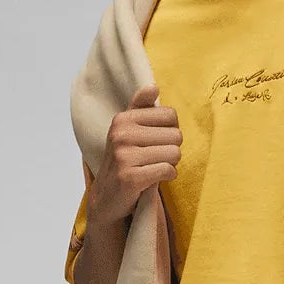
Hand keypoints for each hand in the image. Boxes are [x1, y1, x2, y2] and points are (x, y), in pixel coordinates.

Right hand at [91, 82, 179, 224]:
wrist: (107, 197)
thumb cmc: (123, 160)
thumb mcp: (127, 130)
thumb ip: (140, 107)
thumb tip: (154, 87)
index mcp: (123, 119)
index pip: (170, 115)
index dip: (171, 131)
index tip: (157, 141)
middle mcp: (121, 134)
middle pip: (176, 135)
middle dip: (172, 150)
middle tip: (156, 158)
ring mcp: (124, 156)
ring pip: (174, 154)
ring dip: (170, 164)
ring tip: (155, 168)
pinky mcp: (130, 177)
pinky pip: (168, 171)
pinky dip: (168, 176)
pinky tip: (156, 178)